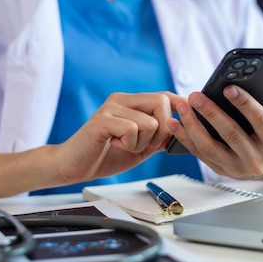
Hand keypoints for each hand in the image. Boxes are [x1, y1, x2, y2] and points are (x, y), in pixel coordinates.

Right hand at [56, 92, 176, 183]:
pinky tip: (114, 144)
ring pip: (150, 121)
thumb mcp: (141, 146)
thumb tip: (183, 131)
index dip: (180, 106)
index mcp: (131, 102)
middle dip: (162, 130)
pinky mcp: (102, 120)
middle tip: (146, 144)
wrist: (74, 166)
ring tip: (124, 145)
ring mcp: (111, 107)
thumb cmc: (106, 155)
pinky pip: (133, 129)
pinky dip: (129, 144)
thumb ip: (159, 136)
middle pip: (162, 102)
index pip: (164, 95)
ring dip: (143, 143)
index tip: (188, 118)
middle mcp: (122, 99)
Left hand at [167, 80, 262, 179]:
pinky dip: (184, 138)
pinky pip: (199, 154)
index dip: (245, 103)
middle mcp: (256, 160)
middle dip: (211, 113)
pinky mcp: (219, 170)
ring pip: (210, 147)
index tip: (228, 87)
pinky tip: (174, 123)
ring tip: (182, 106)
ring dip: (192, 126)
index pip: (260, 121)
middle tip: (196, 95)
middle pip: (231, 134)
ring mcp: (236, 168)